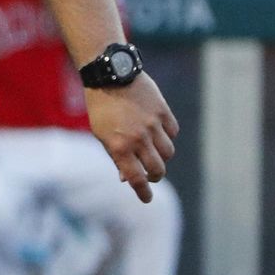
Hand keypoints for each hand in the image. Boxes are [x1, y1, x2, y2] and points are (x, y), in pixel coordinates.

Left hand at [85, 74, 177, 202]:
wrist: (111, 75)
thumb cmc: (101, 107)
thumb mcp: (101, 134)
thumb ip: (116, 156)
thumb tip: (126, 177)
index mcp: (119, 147)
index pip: (136, 179)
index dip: (143, 192)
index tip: (147, 199)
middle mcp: (138, 139)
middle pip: (157, 169)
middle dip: (155, 176)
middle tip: (151, 176)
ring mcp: (152, 125)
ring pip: (168, 152)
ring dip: (162, 157)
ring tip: (154, 153)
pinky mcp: (163, 112)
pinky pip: (172, 132)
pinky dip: (167, 137)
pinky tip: (158, 134)